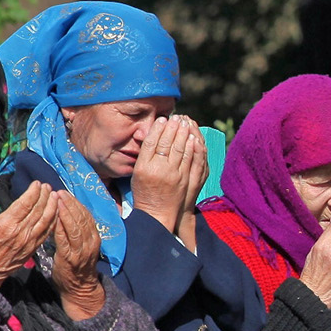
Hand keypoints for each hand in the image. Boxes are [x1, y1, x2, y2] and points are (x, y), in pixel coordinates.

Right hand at [0, 182, 57, 285]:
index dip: (33, 192)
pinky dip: (53, 221)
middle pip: (38, 210)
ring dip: (52, 207)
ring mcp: (29, 240)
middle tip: (48, 186)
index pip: (25, 203)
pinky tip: (56, 214)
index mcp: (6, 223)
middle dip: (45, 196)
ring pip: (46, 220)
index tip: (38, 183)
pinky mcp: (33, 248)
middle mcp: (21, 231)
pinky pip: (47, 232)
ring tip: (55, 196)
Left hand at [49, 191, 104, 317]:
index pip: (86, 216)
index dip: (76, 203)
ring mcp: (81, 250)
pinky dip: (59, 227)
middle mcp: (90, 242)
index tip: (65, 193)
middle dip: (70, 204)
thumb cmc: (77, 265)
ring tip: (56, 200)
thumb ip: (77, 231)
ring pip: (75, 226)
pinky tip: (53, 218)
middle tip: (59, 192)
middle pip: (81, 218)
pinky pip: (64, 239)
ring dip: (65, 212)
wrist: (79, 287)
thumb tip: (67, 212)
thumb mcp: (81, 246)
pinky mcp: (70, 258)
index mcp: (94, 237)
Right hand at [129, 115, 207, 231]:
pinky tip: (193, 138)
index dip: (158, 129)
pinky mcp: (184, 180)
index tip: (162, 119)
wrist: (156, 213)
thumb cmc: (145, 192)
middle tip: (177, 116)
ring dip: (183, 133)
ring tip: (185, 122)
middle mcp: (158, 169)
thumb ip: (144, 156)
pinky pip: (189, 160)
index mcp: (143, 166)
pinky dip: (192, 147)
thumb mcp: (137, 173)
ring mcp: (173, 174)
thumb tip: (152, 137)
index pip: (151, 142)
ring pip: (179, 149)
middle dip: (173, 128)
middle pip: (166, 143)